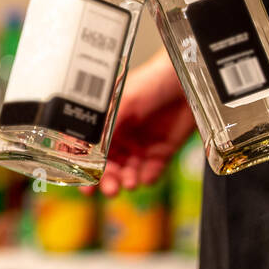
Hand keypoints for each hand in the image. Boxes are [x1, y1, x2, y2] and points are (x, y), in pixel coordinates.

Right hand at [95, 50, 195, 195]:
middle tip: (109, 189)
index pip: (92, 152)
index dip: (86, 168)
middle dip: (108, 180)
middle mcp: (122, 137)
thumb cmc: (153, 81)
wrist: (185, 80)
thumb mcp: (126, 100)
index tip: (84, 183)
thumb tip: (90, 145)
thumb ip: (109, 123)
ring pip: (129, 172)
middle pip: (109, 167)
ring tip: (130, 183)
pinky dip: (148, 177)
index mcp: (107, 124)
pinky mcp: (162, 152)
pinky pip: (152, 171)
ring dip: (127, 180)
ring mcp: (141, 146)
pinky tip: (145, 178)